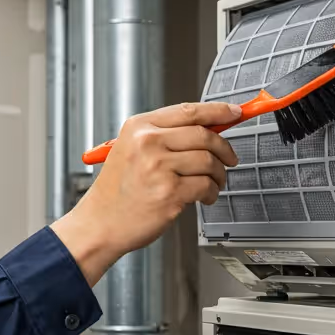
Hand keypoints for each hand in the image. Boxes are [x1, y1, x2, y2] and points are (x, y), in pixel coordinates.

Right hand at [51, 102, 241, 285]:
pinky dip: (211, 193)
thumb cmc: (117, 191)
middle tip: (229, 158)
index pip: (188, 111)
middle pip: (204, 135)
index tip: (234, 113)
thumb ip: (166, 136)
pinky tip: (203, 197)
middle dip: (224, 148)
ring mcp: (159, 167)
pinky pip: (206, 186)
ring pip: (209, 161)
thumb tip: (208, 128)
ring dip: (218, 175)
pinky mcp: (169, 193)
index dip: (218, 110)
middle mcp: (148, 143)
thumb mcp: (131, 150)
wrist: (100, 223)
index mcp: (139, 127)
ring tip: (212, 183)